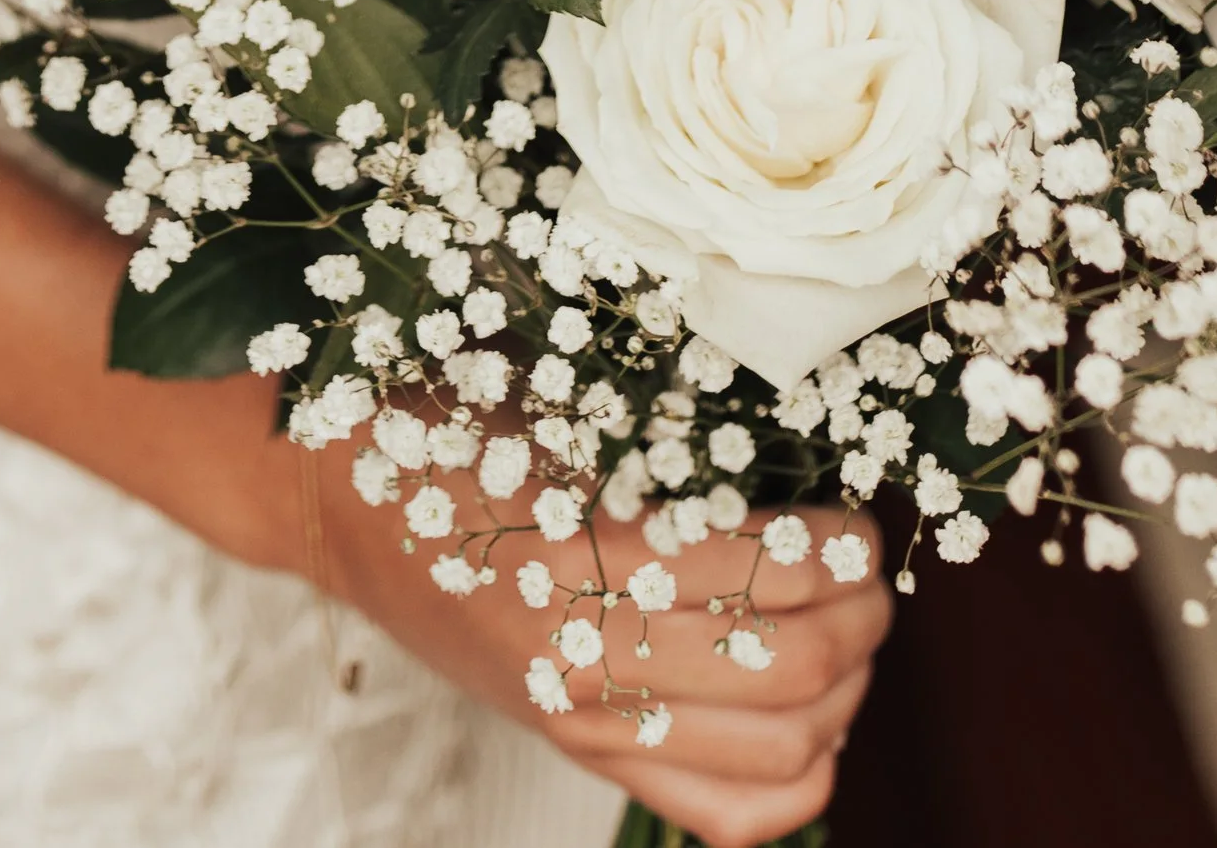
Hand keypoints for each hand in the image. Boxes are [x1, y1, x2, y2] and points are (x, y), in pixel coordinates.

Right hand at [309, 469, 889, 847]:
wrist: (346, 506)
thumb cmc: (453, 430)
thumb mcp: (560, 409)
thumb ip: (671, 443)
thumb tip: (802, 452)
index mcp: (588, 556)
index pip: (767, 576)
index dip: (841, 547)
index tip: (854, 513)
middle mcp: (592, 659)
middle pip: (795, 670)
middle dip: (863, 615)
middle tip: (870, 570)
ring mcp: (590, 722)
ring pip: (784, 750)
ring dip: (847, 691)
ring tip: (851, 631)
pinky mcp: (587, 754)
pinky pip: (731, 817)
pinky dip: (799, 778)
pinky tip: (812, 719)